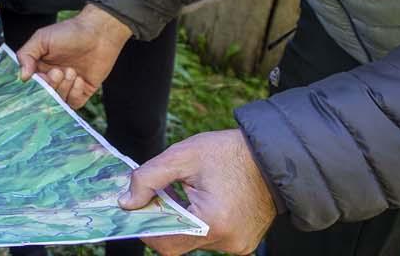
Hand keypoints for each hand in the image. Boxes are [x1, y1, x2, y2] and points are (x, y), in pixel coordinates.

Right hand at [14, 4, 131, 107]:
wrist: (99, 33)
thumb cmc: (70, 32)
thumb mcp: (42, 38)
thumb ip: (26, 55)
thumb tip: (22, 76)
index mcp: (39, 67)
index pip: (30, 84)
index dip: (33, 84)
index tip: (38, 77)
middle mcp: (52, 78)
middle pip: (43, 95)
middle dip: (50, 86)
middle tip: (57, 72)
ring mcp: (67, 86)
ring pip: (58, 100)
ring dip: (64, 87)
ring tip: (71, 71)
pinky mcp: (82, 91)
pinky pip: (73, 103)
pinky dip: (74, 93)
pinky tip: (79, 79)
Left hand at [120, 130, 276, 254]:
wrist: (273, 156)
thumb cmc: (229, 152)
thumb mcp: (182, 156)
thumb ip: (148, 179)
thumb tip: (126, 203)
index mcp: (213, 222)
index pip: (165, 242)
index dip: (146, 226)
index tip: (136, 206)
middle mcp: (227, 241)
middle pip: (179, 242)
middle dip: (163, 219)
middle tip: (160, 193)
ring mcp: (238, 245)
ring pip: (193, 240)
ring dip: (182, 220)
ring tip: (185, 192)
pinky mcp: (244, 243)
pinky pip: (211, 238)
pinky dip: (199, 223)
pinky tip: (202, 200)